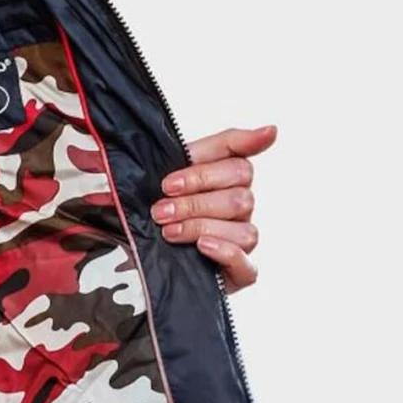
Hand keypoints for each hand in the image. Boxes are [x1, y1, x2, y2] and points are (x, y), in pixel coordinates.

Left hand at [150, 122, 276, 292]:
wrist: (129, 253)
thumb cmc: (152, 208)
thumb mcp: (169, 170)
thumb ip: (215, 147)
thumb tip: (273, 130)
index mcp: (226, 176)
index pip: (236, 160)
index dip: (203, 172)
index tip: (169, 184)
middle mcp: (239, 206)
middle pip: (240, 196)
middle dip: (193, 202)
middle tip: (159, 210)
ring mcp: (240, 239)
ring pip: (244, 228)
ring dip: (201, 227)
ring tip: (168, 232)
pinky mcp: (237, 273)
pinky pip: (246, 263)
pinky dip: (225, 252)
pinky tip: (201, 247)